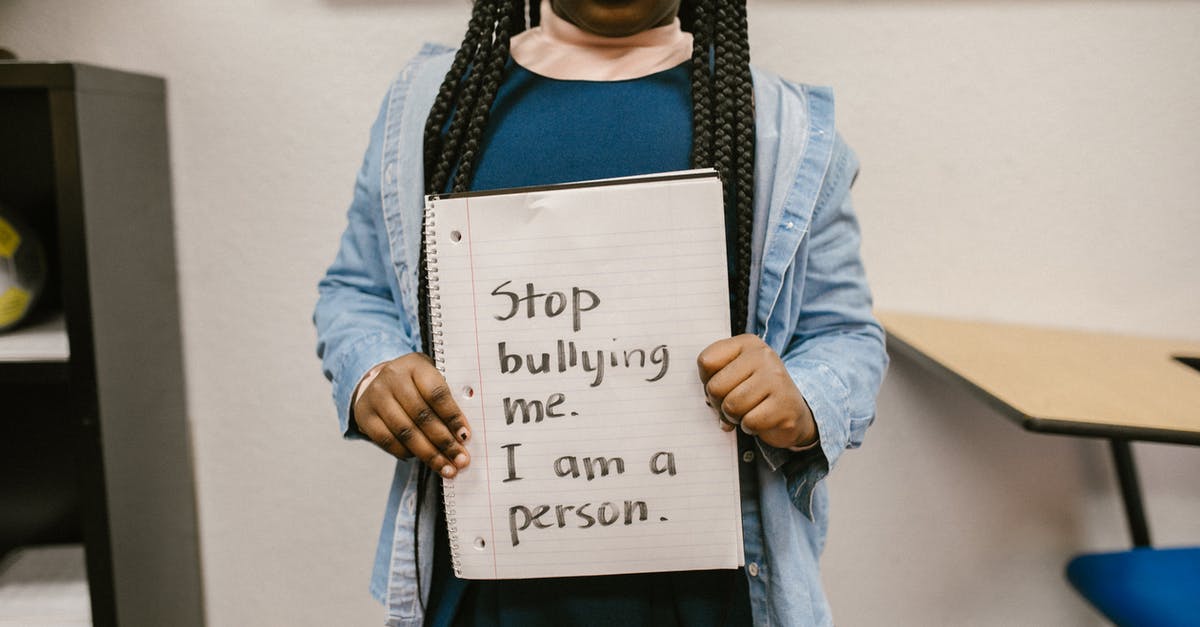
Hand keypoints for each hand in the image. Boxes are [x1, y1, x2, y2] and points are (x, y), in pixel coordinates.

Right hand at [352, 352, 471, 476]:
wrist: (377, 380)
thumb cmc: (415, 384)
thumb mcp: (430, 379)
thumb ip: (446, 400)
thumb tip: (462, 435)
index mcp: (415, 365)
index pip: (436, 393)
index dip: (452, 417)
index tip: (465, 437)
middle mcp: (393, 378)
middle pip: (422, 416)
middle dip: (444, 442)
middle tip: (460, 460)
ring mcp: (376, 396)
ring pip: (406, 432)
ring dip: (429, 454)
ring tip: (447, 468)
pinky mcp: (364, 415)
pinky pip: (388, 441)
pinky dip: (407, 453)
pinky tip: (423, 460)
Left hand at [697, 334, 817, 449]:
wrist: (792, 410)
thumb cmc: (756, 392)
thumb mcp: (735, 374)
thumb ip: (715, 378)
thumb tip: (709, 400)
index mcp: (747, 343)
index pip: (706, 361)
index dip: (706, 380)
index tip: (722, 385)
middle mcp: (763, 356)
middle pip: (716, 387)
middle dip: (718, 404)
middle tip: (732, 405)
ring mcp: (776, 378)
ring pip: (731, 406)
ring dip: (734, 417)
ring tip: (747, 412)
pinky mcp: (785, 404)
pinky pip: (750, 422)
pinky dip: (750, 427)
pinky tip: (760, 420)